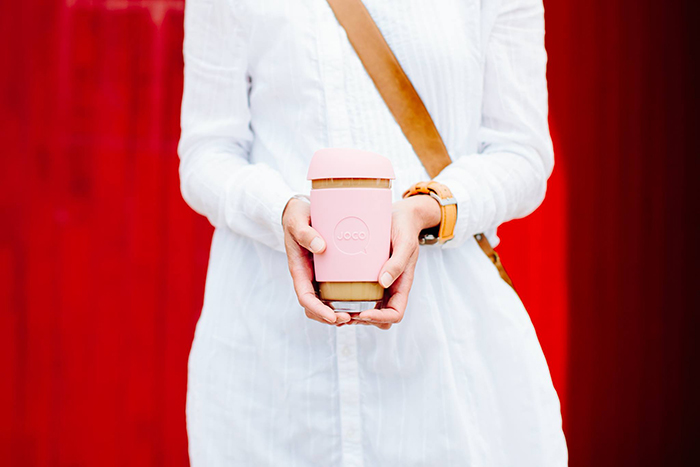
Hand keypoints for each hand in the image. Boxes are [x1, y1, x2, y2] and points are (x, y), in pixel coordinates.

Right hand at [282, 198, 351, 325]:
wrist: (300, 210)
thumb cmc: (297, 215)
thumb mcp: (297, 221)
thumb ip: (305, 233)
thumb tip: (320, 247)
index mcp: (299, 269)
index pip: (305, 298)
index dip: (318, 310)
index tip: (332, 317)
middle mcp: (308, 276)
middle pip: (315, 307)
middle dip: (330, 317)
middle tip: (350, 318)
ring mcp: (317, 274)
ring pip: (325, 302)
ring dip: (338, 312)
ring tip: (356, 315)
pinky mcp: (328, 270)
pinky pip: (334, 290)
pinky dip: (343, 299)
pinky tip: (359, 300)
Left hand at [348, 194, 441, 329]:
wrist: (400, 216)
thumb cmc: (405, 228)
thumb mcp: (405, 243)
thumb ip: (397, 262)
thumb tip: (383, 282)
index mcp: (402, 284)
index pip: (395, 314)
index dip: (380, 318)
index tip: (363, 313)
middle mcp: (390, 287)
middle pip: (379, 318)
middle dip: (363, 320)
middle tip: (343, 313)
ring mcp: (379, 283)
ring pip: (368, 310)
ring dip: (354, 314)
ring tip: (336, 309)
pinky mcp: (368, 275)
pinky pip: (359, 294)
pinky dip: (348, 299)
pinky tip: (334, 294)